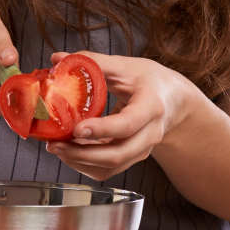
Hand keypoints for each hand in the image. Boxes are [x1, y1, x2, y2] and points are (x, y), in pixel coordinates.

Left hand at [42, 50, 200, 179]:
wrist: (173, 101)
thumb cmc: (150, 81)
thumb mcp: (126, 66)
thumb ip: (93, 62)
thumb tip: (58, 59)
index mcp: (151, 107)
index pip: (128, 124)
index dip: (102, 130)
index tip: (76, 129)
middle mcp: (150, 134)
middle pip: (117, 155)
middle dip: (82, 154)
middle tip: (55, 144)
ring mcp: (142, 149)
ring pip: (110, 167)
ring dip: (80, 162)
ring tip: (56, 147)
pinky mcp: (132, 157)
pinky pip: (107, 170)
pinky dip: (85, 164)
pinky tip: (69, 151)